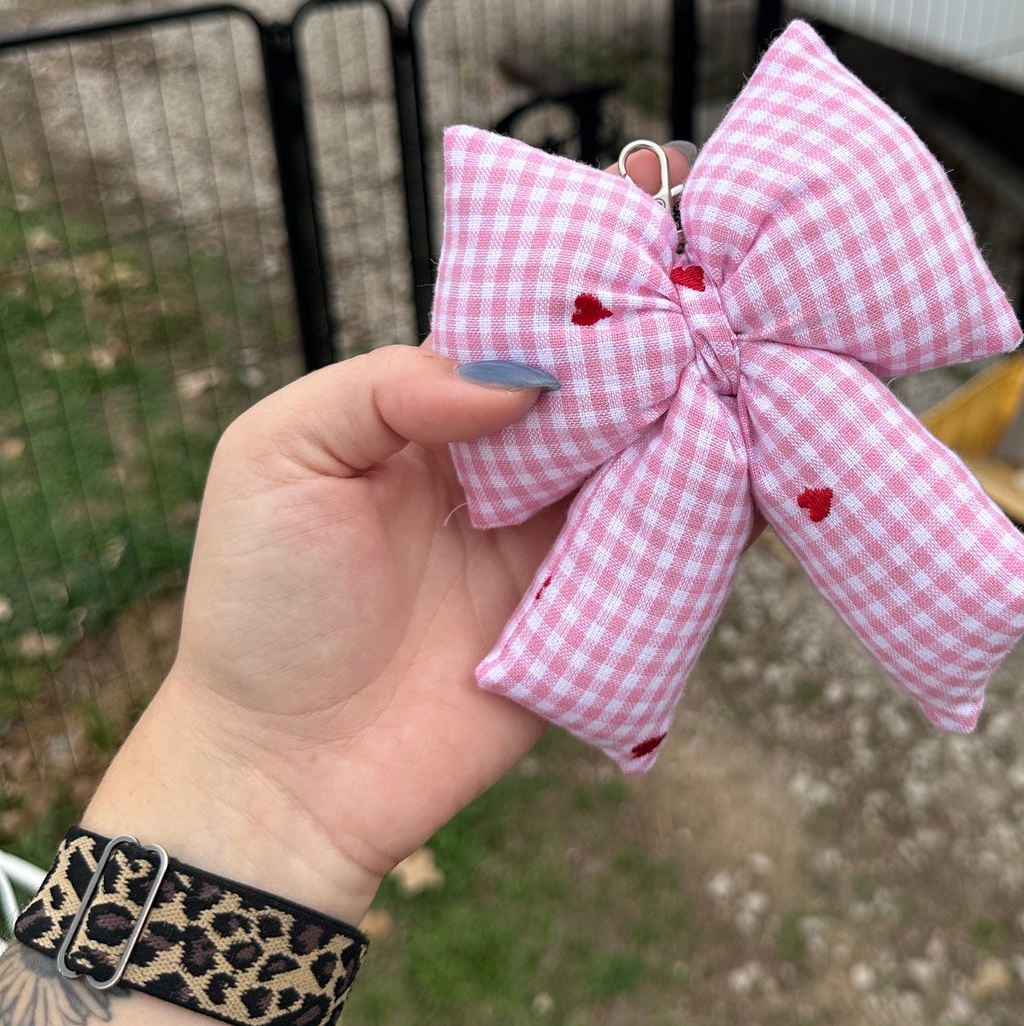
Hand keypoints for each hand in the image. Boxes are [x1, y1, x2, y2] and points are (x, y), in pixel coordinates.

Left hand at [85, 147, 701, 921]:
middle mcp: (504, 476)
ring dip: (696, 424)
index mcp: (430, 422)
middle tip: (723, 306)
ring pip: (648, 467)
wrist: (284, 777)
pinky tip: (761, 472)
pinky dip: (715, 522)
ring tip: (753, 368)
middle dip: (658, 354)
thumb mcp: (279, 457)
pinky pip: (667, 561)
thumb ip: (388, 388)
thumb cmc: (260, 609)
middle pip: (601, 397)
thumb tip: (525, 374)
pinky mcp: (594, 623)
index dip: (579, 301)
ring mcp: (554, 548)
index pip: (523, 341)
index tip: (643, 249)